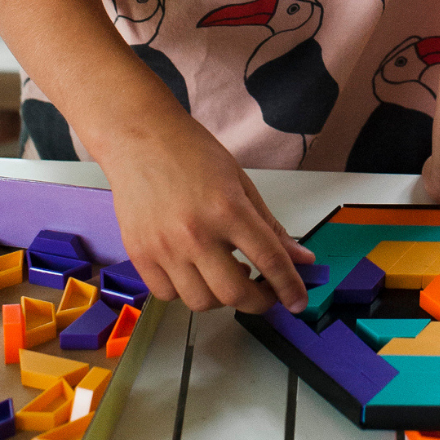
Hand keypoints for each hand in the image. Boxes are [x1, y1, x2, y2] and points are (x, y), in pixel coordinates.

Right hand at [100, 112, 313, 313]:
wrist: (140, 137)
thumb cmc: (191, 153)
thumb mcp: (241, 183)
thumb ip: (270, 227)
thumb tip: (299, 258)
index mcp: (228, 210)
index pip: (270, 260)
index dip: (289, 286)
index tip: (298, 301)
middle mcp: (196, 234)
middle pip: (235, 294)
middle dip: (259, 301)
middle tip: (266, 293)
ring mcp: (164, 248)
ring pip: (201, 302)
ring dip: (222, 298)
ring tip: (228, 275)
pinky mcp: (139, 254)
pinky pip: (167, 295)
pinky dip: (187, 292)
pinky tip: (195, 272)